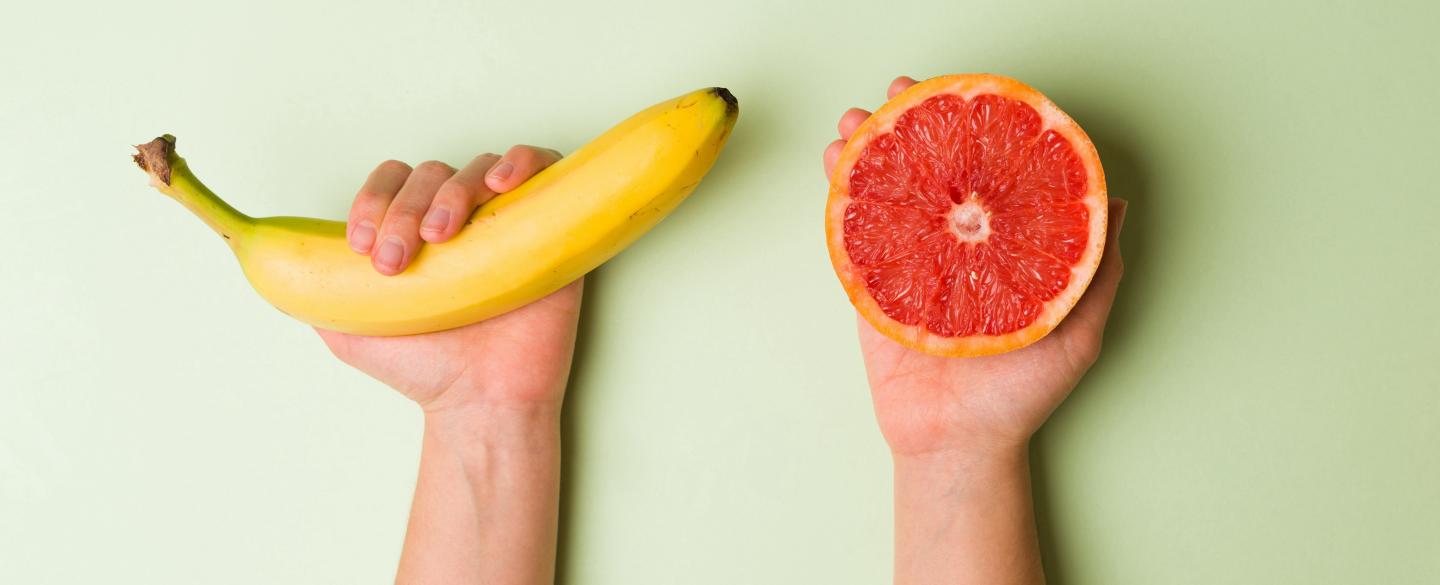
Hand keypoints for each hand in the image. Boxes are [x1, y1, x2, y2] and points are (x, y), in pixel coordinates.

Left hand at [315, 145, 582, 413]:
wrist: (480, 401)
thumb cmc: (423, 369)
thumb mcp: (346, 330)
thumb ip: (315, 293)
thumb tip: (276, 264)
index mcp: (416, 232)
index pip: (391, 182)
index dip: (372, 200)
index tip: (363, 245)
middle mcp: (460, 221)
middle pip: (429, 174)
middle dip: (404, 210)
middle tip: (399, 260)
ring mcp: (505, 221)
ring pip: (476, 168)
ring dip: (451, 193)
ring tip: (443, 236)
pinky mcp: (549, 225)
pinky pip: (542, 166)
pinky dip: (521, 161)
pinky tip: (500, 184)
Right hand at [825, 76, 1127, 456]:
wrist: (959, 447)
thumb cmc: (1022, 399)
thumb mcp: (1079, 333)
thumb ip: (1096, 271)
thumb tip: (1115, 203)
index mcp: (1002, 248)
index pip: (989, 173)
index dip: (976, 128)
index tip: (968, 93)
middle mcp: (957, 248)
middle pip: (932, 170)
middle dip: (914, 123)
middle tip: (901, 89)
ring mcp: (912, 266)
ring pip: (888, 191)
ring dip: (867, 148)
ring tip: (856, 120)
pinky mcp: (875, 290)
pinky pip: (857, 235)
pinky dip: (841, 195)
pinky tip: (834, 164)